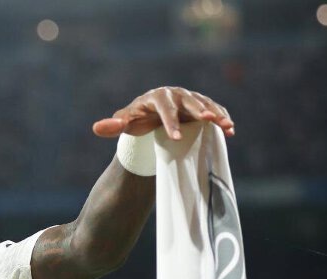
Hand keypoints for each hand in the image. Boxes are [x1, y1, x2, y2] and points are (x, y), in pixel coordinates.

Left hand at [91, 86, 233, 140]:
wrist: (152, 116)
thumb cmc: (138, 120)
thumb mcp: (126, 123)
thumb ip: (114, 126)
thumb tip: (96, 128)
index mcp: (157, 96)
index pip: (164, 108)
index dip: (170, 121)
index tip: (175, 137)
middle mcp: (176, 94)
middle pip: (189, 101)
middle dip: (200, 111)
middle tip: (210, 120)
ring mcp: (191, 98)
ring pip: (206, 104)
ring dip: (217, 114)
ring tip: (227, 126)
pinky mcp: (202, 105)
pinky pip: (214, 109)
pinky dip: (223, 117)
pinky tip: (230, 131)